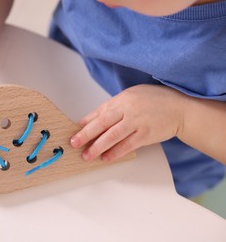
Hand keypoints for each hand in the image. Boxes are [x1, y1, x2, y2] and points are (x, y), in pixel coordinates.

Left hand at [70, 84, 185, 161]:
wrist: (181, 108)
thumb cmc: (155, 101)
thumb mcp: (133, 96)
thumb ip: (116, 106)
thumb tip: (96, 120)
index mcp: (122, 99)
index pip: (98, 112)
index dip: (85, 123)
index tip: (74, 131)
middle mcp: (127, 109)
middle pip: (102, 123)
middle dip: (86, 134)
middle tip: (74, 143)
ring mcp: (137, 122)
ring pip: (113, 136)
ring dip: (98, 147)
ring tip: (87, 156)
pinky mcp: (146, 134)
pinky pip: (127, 145)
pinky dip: (116, 152)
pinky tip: (106, 158)